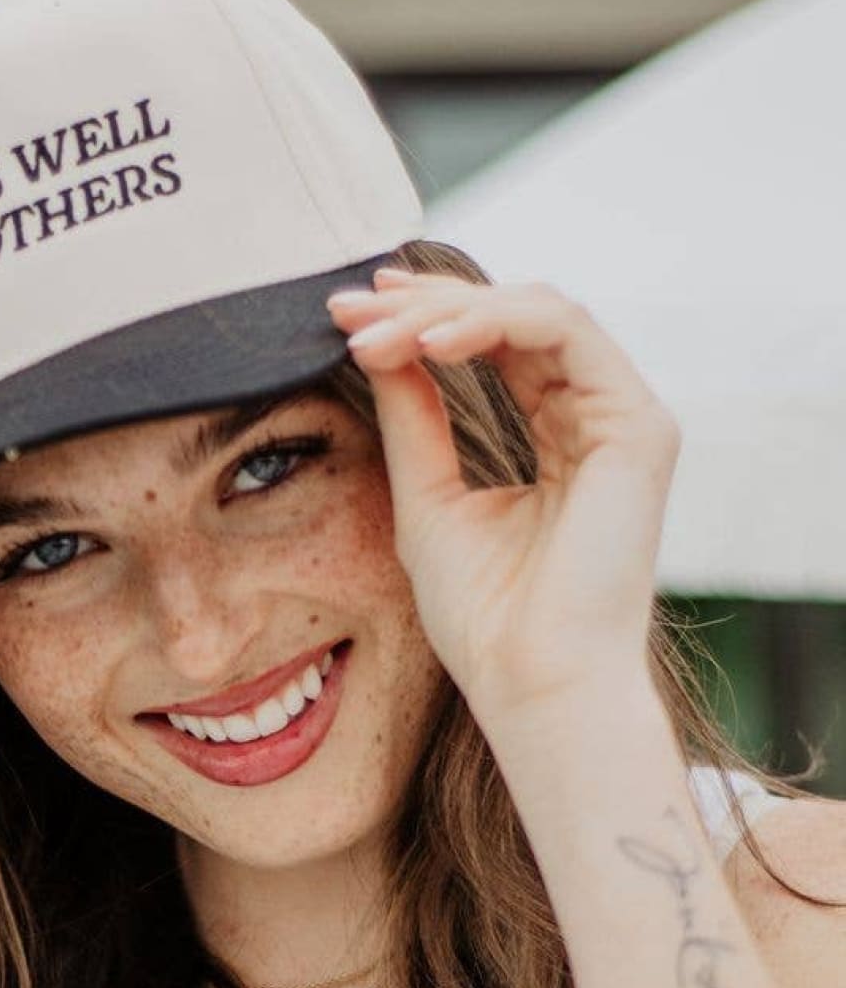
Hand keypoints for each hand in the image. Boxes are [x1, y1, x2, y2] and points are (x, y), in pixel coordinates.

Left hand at [326, 267, 680, 731]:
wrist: (532, 684)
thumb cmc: (485, 618)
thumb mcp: (427, 497)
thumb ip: (414, 418)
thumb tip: (377, 343)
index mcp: (559, 439)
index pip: (494, 346)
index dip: (422, 318)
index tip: (346, 313)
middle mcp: (598, 420)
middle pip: (512, 317)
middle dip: (424, 303)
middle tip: (349, 307)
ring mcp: (625, 420)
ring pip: (537, 310)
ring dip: (450, 310)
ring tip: (380, 334)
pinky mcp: (640, 426)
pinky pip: (565, 331)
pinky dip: (493, 322)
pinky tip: (430, 346)